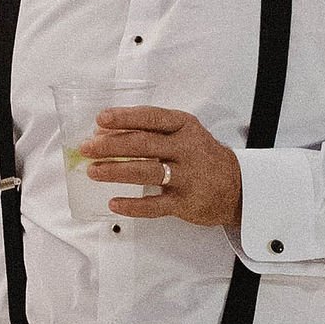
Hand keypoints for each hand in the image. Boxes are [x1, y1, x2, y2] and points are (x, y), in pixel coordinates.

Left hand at [84, 106, 243, 230]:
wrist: (237, 186)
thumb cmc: (201, 156)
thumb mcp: (183, 134)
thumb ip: (150, 132)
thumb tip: (105, 133)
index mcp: (184, 126)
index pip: (151, 117)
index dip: (124, 118)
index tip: (101, 120)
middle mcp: (187, 149)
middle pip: (144, 144)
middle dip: (111, 146)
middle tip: (88, 148)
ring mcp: (187, 176)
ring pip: (146, 172)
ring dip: (116, 171)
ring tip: (93, 172)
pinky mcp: (186, 202)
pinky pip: (154, 206)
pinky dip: (132, 205)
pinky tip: (114, 202)